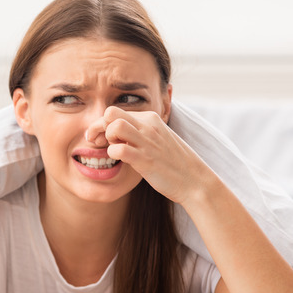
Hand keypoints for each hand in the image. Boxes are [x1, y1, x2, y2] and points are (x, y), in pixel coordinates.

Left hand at [99, 106, 213, 205]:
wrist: (195, 180)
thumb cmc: (174, 162)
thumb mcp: (158, 139)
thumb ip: (141, 132)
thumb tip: (118, 132)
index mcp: (151, 119)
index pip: (116, 112)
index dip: (102, 124)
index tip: (99, 138)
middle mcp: (148, 126)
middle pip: (111, 113)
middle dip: (98, 126)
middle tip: (97, 141)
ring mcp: (147, 142)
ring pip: (115, 126)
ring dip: (107, 138)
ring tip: (112, 149)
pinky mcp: (146, 159)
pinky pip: (119, 149)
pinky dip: (113, 154)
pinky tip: (119, 160)